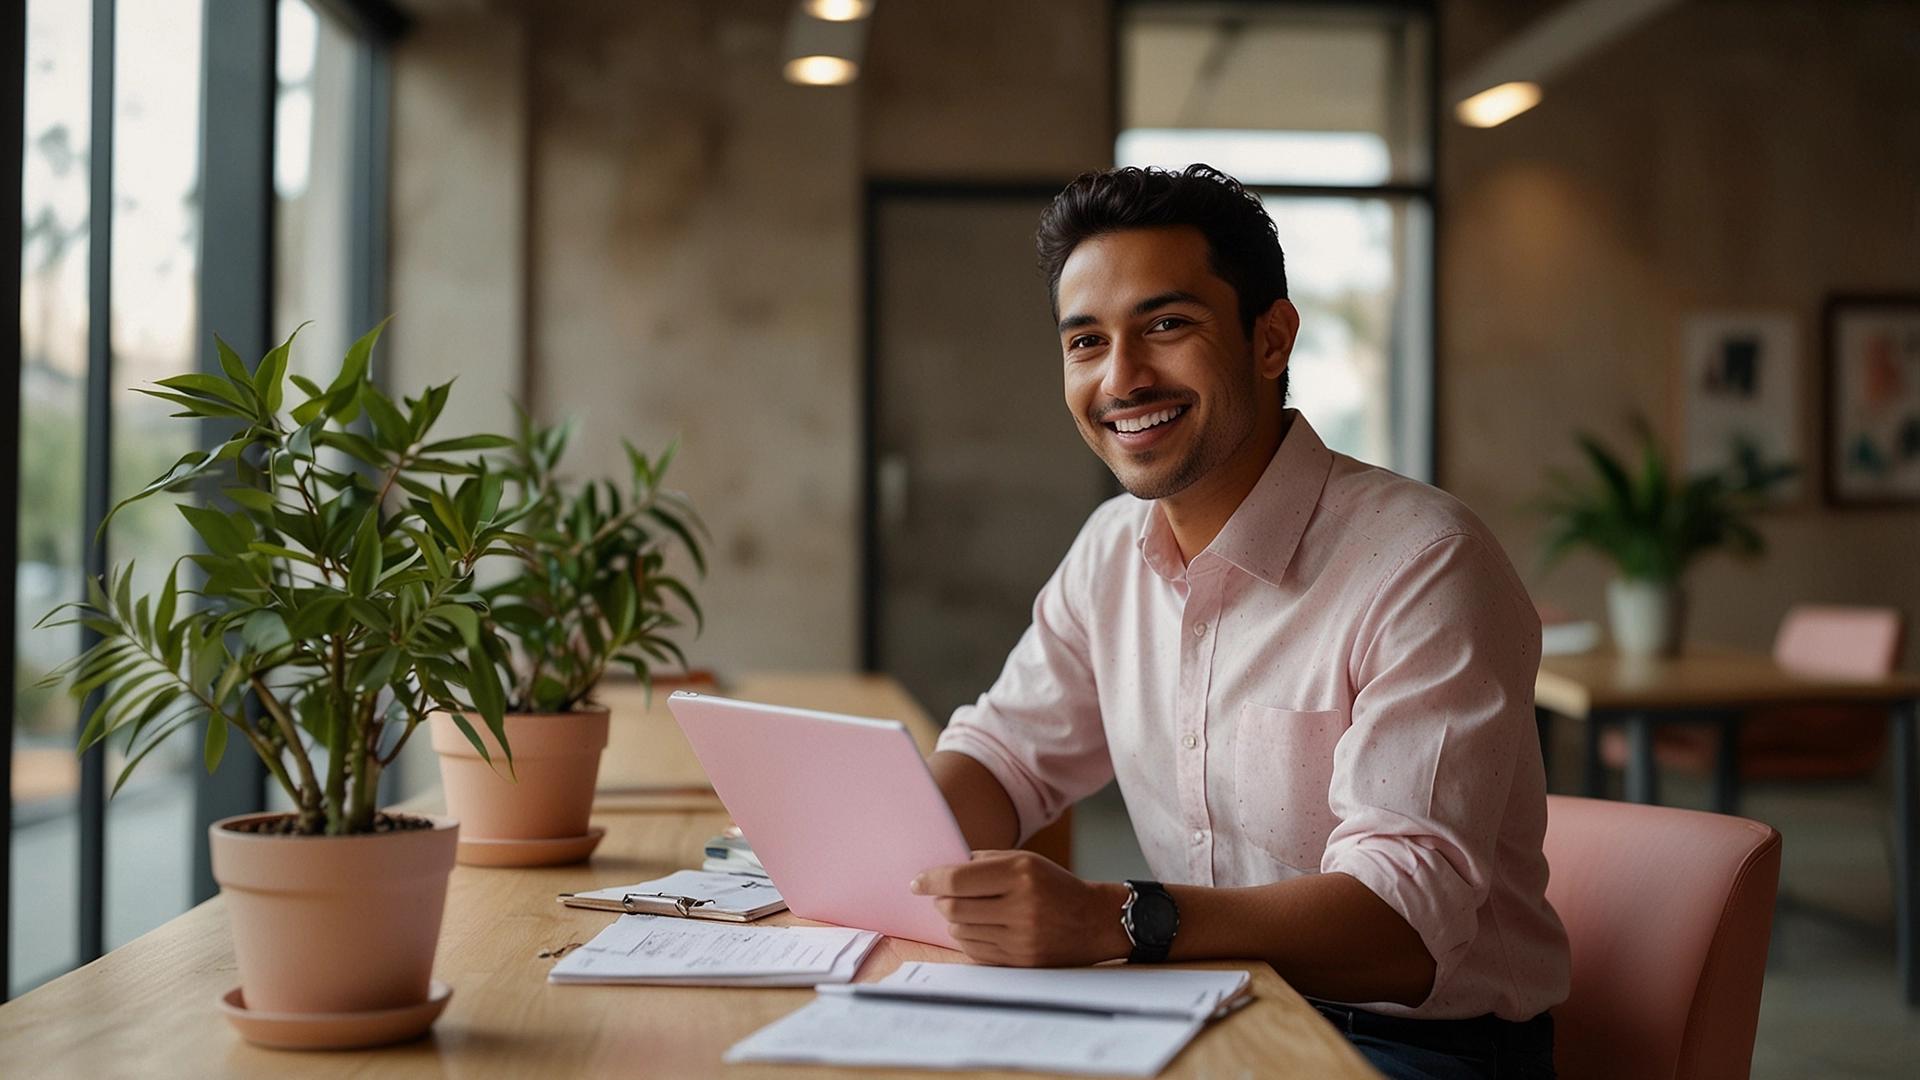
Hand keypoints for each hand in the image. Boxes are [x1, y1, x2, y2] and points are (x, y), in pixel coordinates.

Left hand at [910, 850, 1132, 966]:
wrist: (1094, 921)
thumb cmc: (1054, 886)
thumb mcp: (1026, 861)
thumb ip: (984, 862)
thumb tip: (941, 870)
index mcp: (1020, 874)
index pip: (958, 879)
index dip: (931, 880)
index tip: (917, 882)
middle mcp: (1020, 906)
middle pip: (954, 907)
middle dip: (941, 901)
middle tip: (942, 896)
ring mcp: (1020, 938)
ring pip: (961, 931)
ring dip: (955, 920)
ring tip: (967, 911)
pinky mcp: (1020, 961)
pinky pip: (975, 951)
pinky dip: (969, 938)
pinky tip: (980, 928)